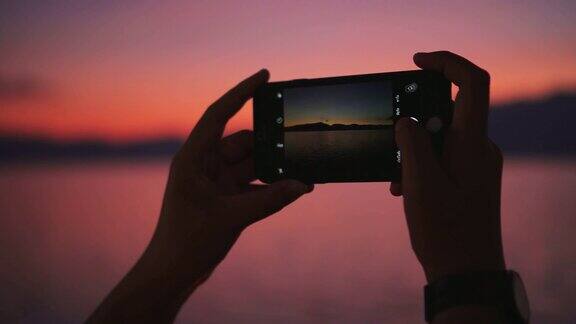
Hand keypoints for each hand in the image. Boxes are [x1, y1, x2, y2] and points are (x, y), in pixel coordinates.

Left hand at [88, 69, 312, 322]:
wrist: (174, 272)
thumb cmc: (189, 241)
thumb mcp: (233, 217)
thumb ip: (270, 200)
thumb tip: (303, 185)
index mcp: (193, 158)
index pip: (218, 114)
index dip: (241, 92)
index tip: (264, 75)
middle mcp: (203, 164)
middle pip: (242, 142)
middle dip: (269, 143)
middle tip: (297, 140)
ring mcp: (214, 181)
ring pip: (250, 164)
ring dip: (272, 168)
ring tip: (300, 169)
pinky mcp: (223, 197)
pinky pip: (252, 183)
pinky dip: (269, 185)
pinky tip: (291, 188)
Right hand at [390, 51, 504, 282]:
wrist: (466, 272)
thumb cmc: (445, 231)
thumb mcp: (419, 183)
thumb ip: (412, 143)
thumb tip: (405, 120)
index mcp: (472, 144)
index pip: (472, 83)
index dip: (446, 63)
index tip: (416, 62)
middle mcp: (480, 149)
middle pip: (449, 110)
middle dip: (415, 119)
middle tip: (392, 138)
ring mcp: (477, 165)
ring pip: (441, 137)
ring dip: (414, 149)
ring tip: (396, 177)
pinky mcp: (470, 179)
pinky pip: (444, 157)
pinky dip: (421, 164)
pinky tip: (403, 188)